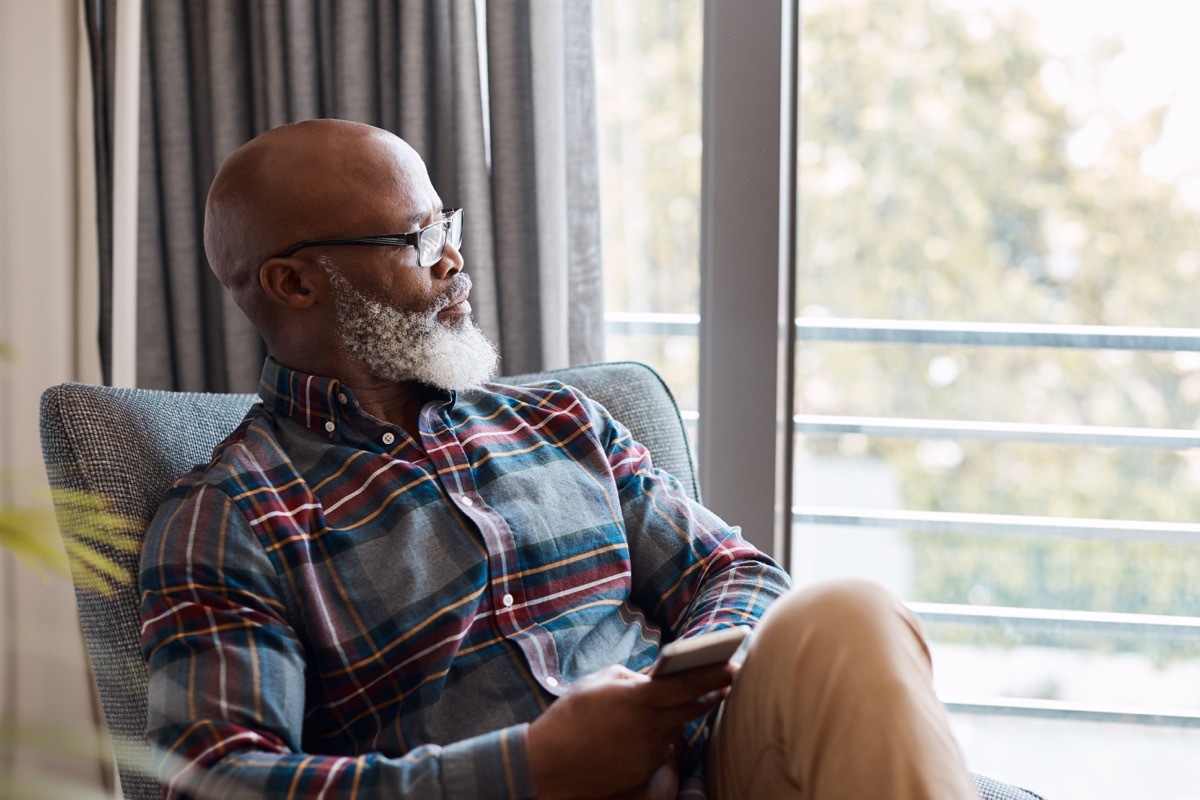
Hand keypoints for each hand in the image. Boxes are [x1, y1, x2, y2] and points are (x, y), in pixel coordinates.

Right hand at [527, 663, 731, 799]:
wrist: (550, 763)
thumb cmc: (571, 715)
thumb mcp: (599, 682)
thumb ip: (633, 677)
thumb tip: (654, 677)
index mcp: (638, 697)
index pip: (686, 682)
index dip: (713, 673)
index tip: (733, 663)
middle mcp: (649, 725)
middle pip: (693, 706)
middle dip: (714, 691)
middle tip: (731, 678)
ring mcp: (648, 750)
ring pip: (676, 726)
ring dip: (685, 713)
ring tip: (698, 696)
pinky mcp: (644, 769)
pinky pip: (661, 747)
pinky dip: (661, 735)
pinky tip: (651, 728)